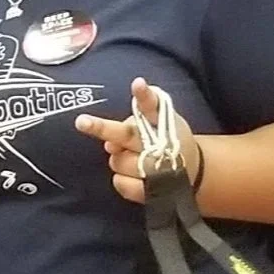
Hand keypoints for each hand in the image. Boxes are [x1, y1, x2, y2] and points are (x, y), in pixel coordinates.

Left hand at [75, 78, 200, 203]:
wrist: (192, 168)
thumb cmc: (167, 137)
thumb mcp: (160, 117)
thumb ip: (137, 117)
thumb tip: (109, 143)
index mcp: (160, 120)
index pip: (151, 103)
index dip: (143, 94)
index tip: (137, 83)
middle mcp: (158, 142)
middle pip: (126, 135)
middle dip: (103, 128)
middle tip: (81, 121)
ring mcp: (157, 168)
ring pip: (118, 160)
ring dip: (118, 158)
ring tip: (132, 157)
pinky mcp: (154, 190)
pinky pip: (123, 184)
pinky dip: (121, 180)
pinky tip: (131, 175)